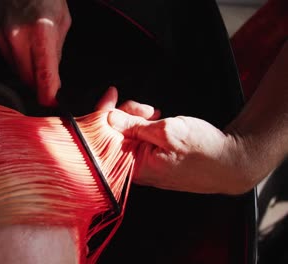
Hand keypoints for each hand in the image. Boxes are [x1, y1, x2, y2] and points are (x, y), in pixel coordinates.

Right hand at [0, 0, 70, 105]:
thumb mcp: (61, 20)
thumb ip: (57, 52)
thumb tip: (53, 77)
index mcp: (40, 31)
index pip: (44, 75)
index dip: (49, 95)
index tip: (53, 102)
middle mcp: (17, 36)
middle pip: (28, 79)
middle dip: (40, 83)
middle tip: (49, 80)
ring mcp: (1, 37)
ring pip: (17, 71)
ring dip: (28, 70)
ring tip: (35, 48)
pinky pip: (8, 59)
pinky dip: (17, 58)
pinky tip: (23, 42)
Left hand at [97, 87, 250, 194]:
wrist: (230, 162)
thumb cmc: (204, 150)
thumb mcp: (167, 131)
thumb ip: (134, 126)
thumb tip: (109, 119)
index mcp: (135, 166)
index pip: (105, 139)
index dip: (104, 113)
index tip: (111, 95)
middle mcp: (136, 169)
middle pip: (115, 136)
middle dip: (127, 115)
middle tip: (146, 109)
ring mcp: (145, 165)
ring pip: (128, 136)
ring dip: (138, 119)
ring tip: (156, 115)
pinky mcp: (153, 161)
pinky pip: (140, 141)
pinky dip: (145, 127)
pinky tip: (156, 121)